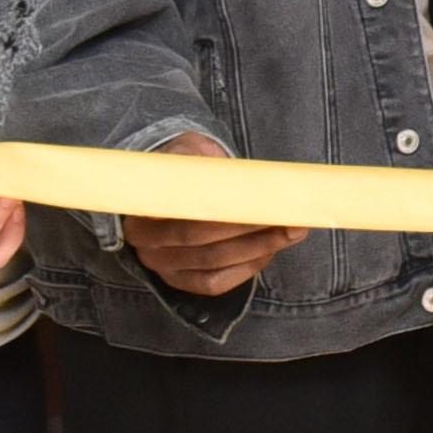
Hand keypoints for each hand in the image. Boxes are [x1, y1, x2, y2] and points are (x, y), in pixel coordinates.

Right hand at [115, 125, 293, 297]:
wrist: (170, 189)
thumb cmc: (184, 167)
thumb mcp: (189, 150)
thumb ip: (203, 156)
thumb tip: (231, 170)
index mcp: (141, 202)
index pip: (183, 208)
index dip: (224, 207)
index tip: (261, 198)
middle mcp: (144, 239)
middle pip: (200, 238)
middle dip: (250, 229)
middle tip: (289, 217)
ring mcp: (161, 264)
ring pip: (212, 262)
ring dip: (258, 248)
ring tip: (291, 232)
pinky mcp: (179, 281)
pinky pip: (214, 283)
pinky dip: (245, 269)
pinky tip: (269, 251)